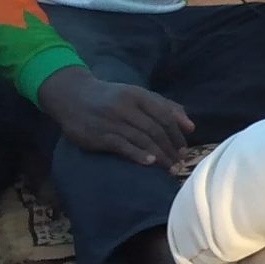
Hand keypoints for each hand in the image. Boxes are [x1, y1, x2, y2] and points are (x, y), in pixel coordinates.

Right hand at [36, 68, 191, 167]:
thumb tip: (191, 127)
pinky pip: (122, 146)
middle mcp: (125, 106)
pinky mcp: (98, 135)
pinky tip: (150, 163)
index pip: (165, 116)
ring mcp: (111, 120)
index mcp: (138, 95)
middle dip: (170, 149)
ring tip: (170, 168)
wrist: (73, 96)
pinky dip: (138, 155)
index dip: (177, 135)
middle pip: (155, 130)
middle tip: (179, 163)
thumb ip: (165, 108)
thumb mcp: (138, 96)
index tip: (184, 150)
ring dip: (159, 156)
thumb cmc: (113, 98)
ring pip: (142, 139)